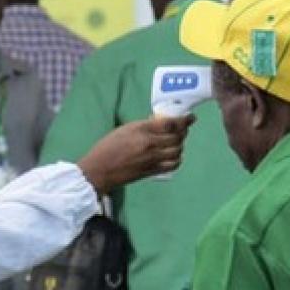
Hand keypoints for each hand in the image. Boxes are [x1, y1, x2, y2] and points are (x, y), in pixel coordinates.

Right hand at [76, 115, 193, 193]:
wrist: (99, 170)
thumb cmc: (108, 147)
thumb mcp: (124, 129)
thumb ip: (144, 126)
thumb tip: (160, 124)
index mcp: (141, 130)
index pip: (170, 123)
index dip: (183, 120)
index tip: (189, 117)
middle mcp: (149, 143)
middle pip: (177, 137)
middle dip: (184, 132)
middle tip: (184, 129)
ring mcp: (151, 159)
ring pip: (177, 151)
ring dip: (181, 146)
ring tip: (178, 142)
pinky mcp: (151, 171)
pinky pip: (172, 165)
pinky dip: (177, 159)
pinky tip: (175, 156)